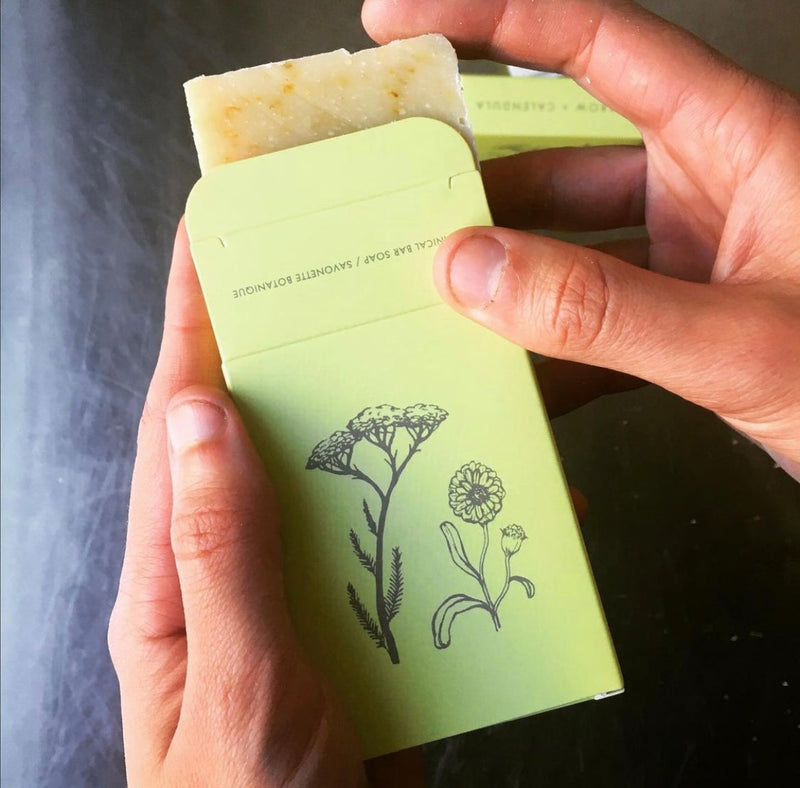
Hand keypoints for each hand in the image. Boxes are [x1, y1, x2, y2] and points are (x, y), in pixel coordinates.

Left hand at [108, 223, 587, 785]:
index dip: (192, 316)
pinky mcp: (350, 620)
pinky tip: (473, 487)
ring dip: (371, 419)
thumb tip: (202, 416)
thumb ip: (222, 555)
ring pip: (328, 476)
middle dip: (290, 343)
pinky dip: (425, 505)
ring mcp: (293, 590)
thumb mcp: (230, 687)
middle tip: (344, 275)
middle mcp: (230, 563)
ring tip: (422, 359)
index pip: (177, 415)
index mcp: (173, 574)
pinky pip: (383, 539)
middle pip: (259, 428)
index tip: (211, 231)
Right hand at [363, 0, 799, 477]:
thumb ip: (605, 311)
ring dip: (504, 283)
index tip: (404, 21)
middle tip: (398, 208)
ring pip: (566, 251)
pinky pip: (591, 322)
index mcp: (737, 143)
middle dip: (477, 190)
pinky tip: (506, 383)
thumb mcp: (742, 342)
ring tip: (431, 306)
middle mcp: (705, 188)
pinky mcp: (680, 319)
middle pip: (558, 162)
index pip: (598, 45)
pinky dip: (546, 353)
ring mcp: (689, 258)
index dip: (493, 18)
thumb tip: (474, 275)